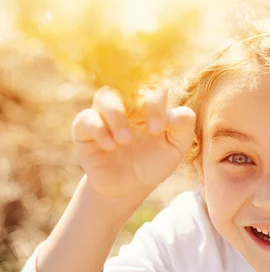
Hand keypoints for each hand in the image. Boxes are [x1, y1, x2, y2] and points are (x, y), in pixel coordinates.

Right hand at [71, 86, 195, 200]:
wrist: (129, 188)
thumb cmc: (155, 162)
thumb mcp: (176, 148)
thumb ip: (184, 127)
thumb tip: (174, 113)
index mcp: (150, 104)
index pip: (154, 87)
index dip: (157, 103)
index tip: (159, 129)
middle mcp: (127, 104)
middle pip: (129, 84)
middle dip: (143, 104)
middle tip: (153, 131)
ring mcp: (105, 115)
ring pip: (105, 95)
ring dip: (117, 116)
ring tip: (125, 140)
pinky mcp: (85, 130)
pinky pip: (85, 118)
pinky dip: (98, 129)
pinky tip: (109, 146)